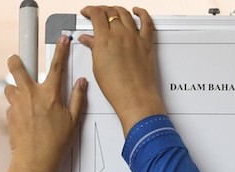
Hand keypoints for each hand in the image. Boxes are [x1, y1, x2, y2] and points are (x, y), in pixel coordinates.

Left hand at [3, 35, 86, 171]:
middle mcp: (30, 95)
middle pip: (16, 65)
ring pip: (10, 86)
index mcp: (50, 94)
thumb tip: (81, 84)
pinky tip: (26, 118)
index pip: (56, 66)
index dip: (61, 50)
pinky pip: (11, 105)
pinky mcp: (9, 114)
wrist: (35, 161)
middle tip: (19, 63)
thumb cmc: (55, 144)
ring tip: (27, 100)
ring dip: (17, 89)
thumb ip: (78, 99)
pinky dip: (17, 108)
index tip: (62, 40)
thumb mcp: (73, 121)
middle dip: (17, 61)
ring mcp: (16, 103)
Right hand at [79, 6, 166, 135]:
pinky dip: (143, 14)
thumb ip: (94, 48)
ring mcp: (135, 38)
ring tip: (113, 11)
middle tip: (97, 13)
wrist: (135, 98)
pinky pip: (147, 23)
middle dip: (101, 10)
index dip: (89, 10)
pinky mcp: (147, 44)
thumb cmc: (117, 88)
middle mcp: (120, 35)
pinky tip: (138, 11)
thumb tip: (89, 40)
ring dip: (117, 10)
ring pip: (126, 14)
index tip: (87, 12)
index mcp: (105, 39)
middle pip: (110, 12)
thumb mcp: (98, 66)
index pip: (96, 14)